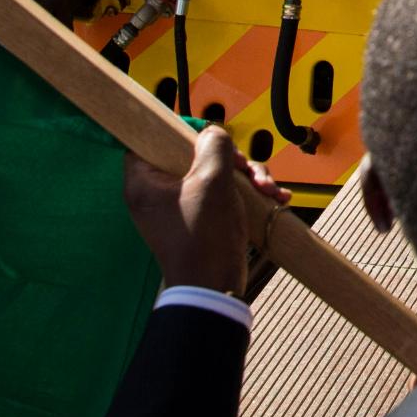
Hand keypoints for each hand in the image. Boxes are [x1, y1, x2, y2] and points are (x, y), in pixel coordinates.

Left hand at [122, 126, 287, 294]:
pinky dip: (247, 192)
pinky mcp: (203, 217)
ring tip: (267, 187)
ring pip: (215, 172)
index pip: (149, 139)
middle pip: (192, 154)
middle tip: (242, 166)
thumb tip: (213, 134)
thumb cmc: (203, 238)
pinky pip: (224, 192)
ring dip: (246, 175)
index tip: (203, 135)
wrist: (215, 287)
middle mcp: (158, 193)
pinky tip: (272, 197)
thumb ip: (214, 145)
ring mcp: (182, 206)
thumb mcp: (213, 180)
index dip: (176, 130)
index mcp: (144, 183)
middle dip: (228, 157)